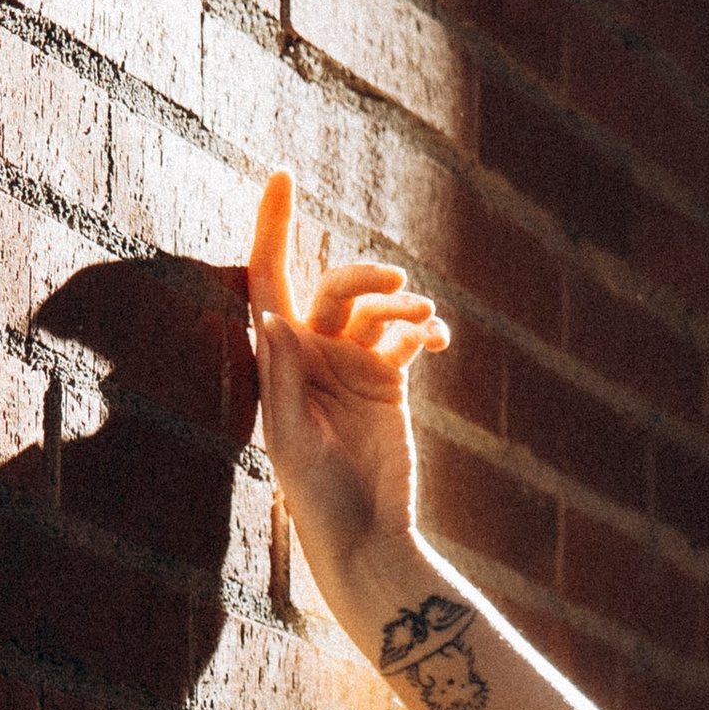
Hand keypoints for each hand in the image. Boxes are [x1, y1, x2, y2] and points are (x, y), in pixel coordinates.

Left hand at [246, 166, 449, 604]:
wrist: (365, 536)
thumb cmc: (316, 498)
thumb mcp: (292, 441)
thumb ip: (283, 379)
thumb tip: (271, 316)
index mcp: (280, 361)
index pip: (270, 277)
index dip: (272, 225)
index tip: (282, 173)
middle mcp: (313, 354)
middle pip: (336, 285)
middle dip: (366, 277)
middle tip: (397, 287)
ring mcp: (353, 365)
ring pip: (378, 307)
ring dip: (403, 306)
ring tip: (424, 326)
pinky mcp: (389, 381)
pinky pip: (408, 335)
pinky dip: (425, 329)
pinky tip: (438, 341)